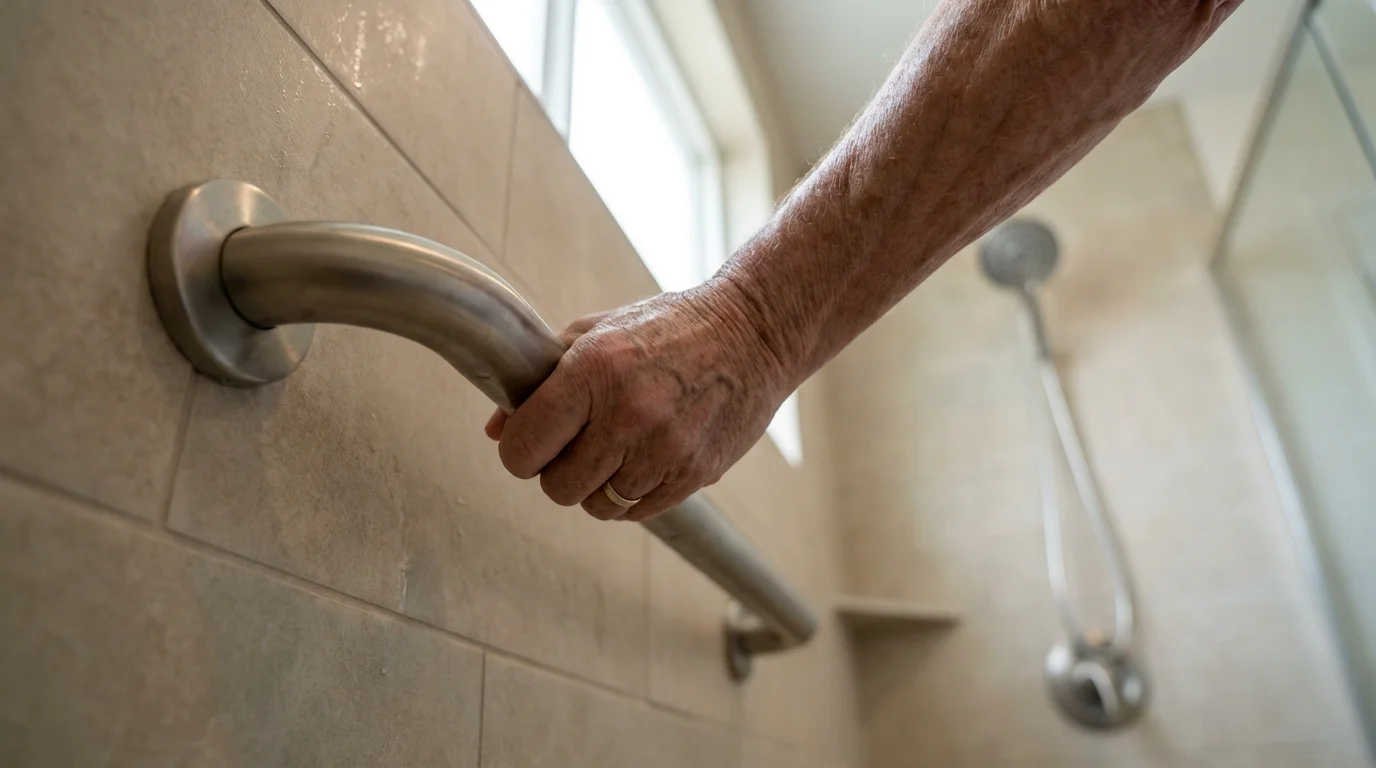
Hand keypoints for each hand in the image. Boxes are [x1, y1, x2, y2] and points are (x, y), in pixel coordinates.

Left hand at [484, 280, 789, 520]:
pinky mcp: (694, 474)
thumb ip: (542, 376)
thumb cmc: (670, 327)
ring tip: (616, 448)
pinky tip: (643, 459)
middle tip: (575, 445)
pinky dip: (631, 495)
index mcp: (594, 369)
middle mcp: (628, 413)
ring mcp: (664, 449)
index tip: (531, 441)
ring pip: (597, 506)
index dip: (520, 449)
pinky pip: (637, 512)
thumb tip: (496, 429)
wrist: (753, 332)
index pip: (524, 446)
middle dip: (557, 471)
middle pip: (557, 487)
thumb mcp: (598, 331)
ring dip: (597, 485)